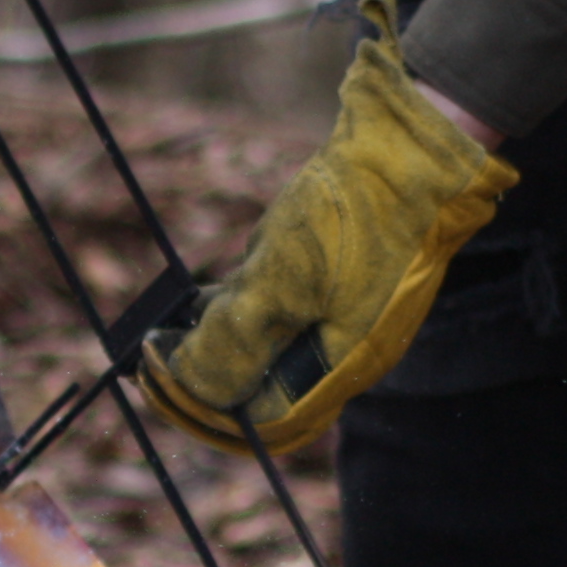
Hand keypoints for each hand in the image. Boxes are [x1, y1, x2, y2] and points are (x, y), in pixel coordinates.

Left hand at [140, 0, 517, 451]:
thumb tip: (188, 384)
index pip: (267, 421)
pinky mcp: (337, 282)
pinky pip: (280, 316)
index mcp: (343, 366)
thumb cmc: (355, 213)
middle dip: (204, 383)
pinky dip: (240, 314)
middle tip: (150, 356)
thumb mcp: (282, 278)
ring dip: (217, 346)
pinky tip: (202, 298)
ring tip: (166, 328)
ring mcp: (344, 315)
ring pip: (268, 353)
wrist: (416, 145)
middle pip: (266, 395)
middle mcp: (346, 352)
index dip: (205, 409)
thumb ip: (235, 340)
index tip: (154, 375)